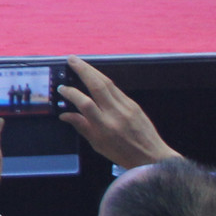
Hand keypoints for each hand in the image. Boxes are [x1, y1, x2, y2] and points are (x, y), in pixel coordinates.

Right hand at [59, 57, 179, 167]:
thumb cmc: (123, 154)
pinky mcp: (133, 104)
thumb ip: (81, 127)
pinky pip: (116, 89)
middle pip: (97, 86)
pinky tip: (96, 76)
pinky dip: (103, 80)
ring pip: (108, 83)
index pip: (85, 104)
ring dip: (92, 70)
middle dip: (83, 70)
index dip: (71, 93)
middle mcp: (116, 114)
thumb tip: (64, 115)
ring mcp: (127, 107)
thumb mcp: (98, 145)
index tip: (62, 88)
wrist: (153, 156)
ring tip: (80, 62)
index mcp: (105, 127)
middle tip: (71, 59)